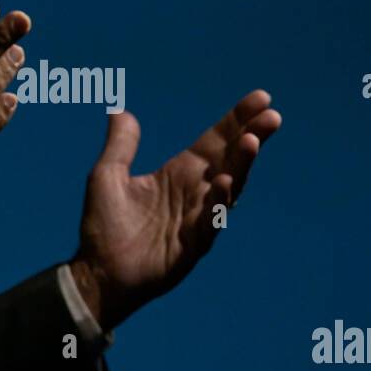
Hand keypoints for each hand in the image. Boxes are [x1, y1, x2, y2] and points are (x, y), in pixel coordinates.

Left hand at [69, 91, 281, 330]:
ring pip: (230, 188)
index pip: (216, 140)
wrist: (98, 273)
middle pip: (232, 159)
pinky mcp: (193, 246)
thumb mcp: (107, 175)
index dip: (237, 119)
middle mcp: (196, 192)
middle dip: (252, 136)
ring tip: (250, 142)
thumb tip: (119, 110)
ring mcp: (198, 219)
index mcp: (180, 173)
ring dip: (242, 166)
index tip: (261, 97)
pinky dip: (219, 204)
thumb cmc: (104, 226)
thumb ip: (120, 144)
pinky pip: (211, 222)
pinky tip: (225, 184)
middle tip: (272, 116)